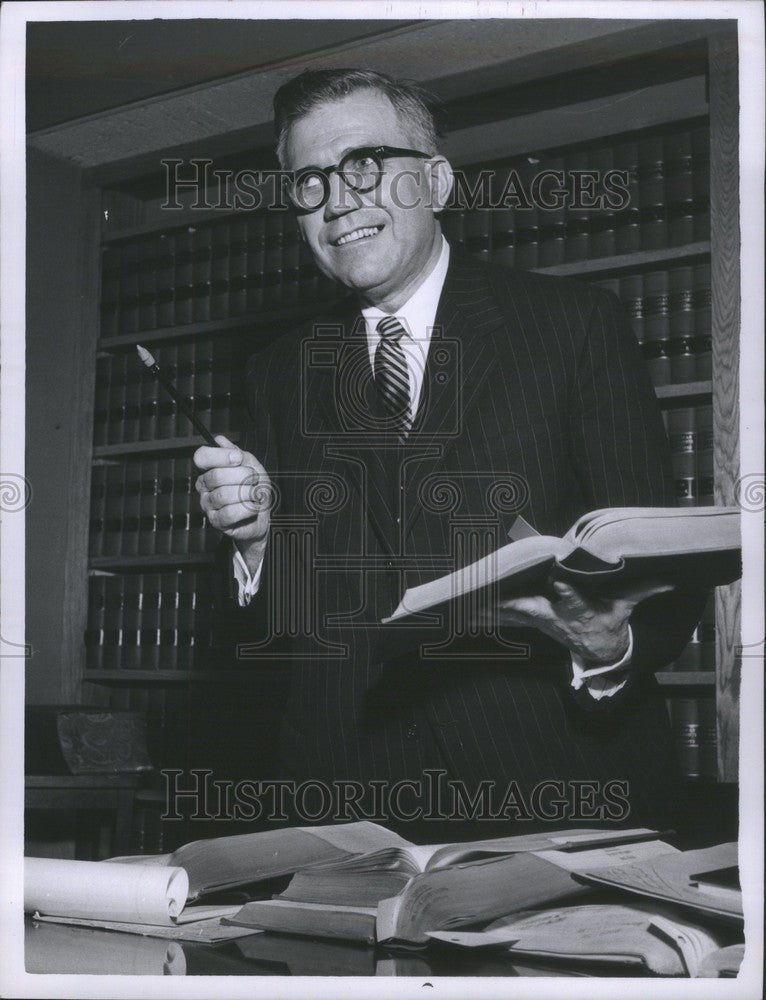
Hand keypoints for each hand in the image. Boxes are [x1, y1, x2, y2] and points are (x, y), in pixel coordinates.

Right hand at [193, 434, 271, 570]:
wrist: (262, 514)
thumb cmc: (254, 488)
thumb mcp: (250, 465)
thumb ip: (236, 452)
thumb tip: (219, 440)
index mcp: (209, 468)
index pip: (201, 457)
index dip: (220, 456)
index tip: (238, 459)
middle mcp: (204, 485)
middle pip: (216, 475)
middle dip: (243, 476)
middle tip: (254, 480)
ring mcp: (208, 504)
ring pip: (224, 495)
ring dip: (248, 493)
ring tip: (256, 495)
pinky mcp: (216, 521)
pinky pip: (230, 513)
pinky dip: (248, 509)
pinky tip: (254, 507)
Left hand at [480, 577, 675, 666]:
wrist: (598, 651)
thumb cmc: (610, 621)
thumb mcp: (627, 606)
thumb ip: (645, 589)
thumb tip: (673, 579)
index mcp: (580, 610)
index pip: (572, 598)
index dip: (565, 589)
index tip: (557, 577)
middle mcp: (556, 616)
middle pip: (533, 608)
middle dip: (514, 602)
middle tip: (492, 595)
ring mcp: (540, 620)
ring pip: (513, 612)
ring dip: (491, 608)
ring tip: (467, 602)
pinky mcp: (529, 620)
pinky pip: (505, 615)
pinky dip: (487, 611)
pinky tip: (466, 607)